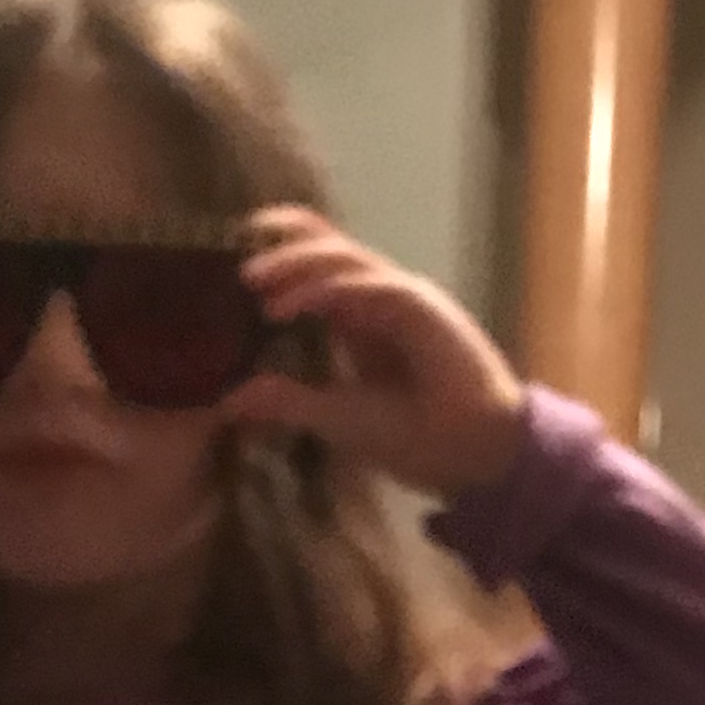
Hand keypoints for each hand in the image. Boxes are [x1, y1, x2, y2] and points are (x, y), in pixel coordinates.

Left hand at [226, 213, 525, 497]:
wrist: (473, 456)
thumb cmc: (414, 437)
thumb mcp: (335, 418)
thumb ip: (287, 403)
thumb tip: (231, 402)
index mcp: (363, 317)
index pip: (321, 264)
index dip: (282, 252)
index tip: (238, 260)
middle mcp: (381, 299)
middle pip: (328, 248)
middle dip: (282, 253)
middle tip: (241, 273)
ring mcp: (403, 298)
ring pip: (344, 258)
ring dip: (296, 264)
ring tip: (255, 282)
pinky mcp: (421, 307)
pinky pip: (368, 284)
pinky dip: (327, 289)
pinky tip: (292, 304)